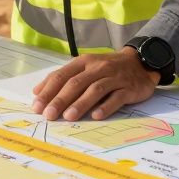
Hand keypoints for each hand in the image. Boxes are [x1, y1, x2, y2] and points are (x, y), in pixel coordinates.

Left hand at [30, 48, 159, 120]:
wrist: (140, 62)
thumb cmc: (107, 68)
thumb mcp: (85, 67)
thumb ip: (63, 78)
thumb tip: (38, 92)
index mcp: (84, 62)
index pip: (62, 75)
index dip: (48, 90)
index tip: (37, 105)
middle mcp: (97, 68)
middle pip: (76, 83)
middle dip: (60, 99)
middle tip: (49, 114)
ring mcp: (114, 77)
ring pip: (95, 90)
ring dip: (80, 103)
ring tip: (68, 117)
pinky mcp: (128, 88)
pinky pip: (116, 98)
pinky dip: (106, 107)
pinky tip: (96, 116)